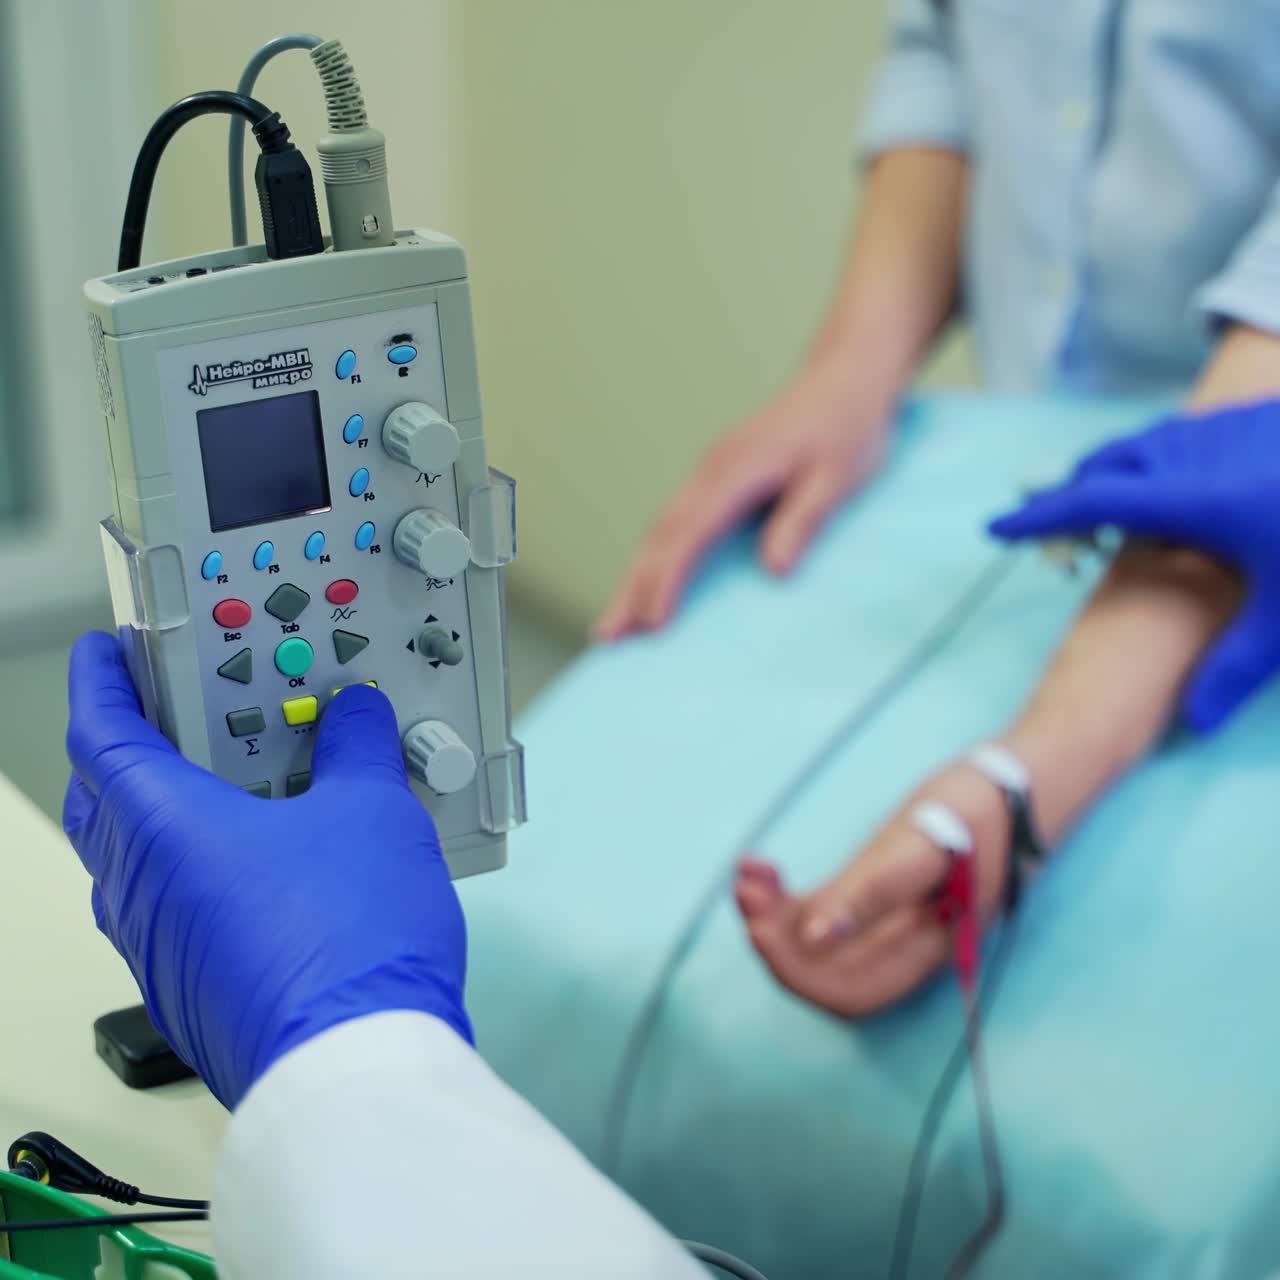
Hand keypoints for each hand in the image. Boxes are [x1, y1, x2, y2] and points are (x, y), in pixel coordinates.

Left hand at [62, 631, 469, 1108]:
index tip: (105, 653)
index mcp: (161, 826)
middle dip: (129, 748)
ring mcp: (156, 948)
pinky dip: (199, 870)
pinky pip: (173, 909)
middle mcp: (137, 888)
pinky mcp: (188, 990)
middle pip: (104, 798)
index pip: (99, 730)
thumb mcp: (371, 809)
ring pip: (137, 859)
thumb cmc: (348, 932)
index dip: (100, 680)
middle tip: (178, 716)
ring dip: (168, 814)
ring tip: (239, 787)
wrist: (355, 1064)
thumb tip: (354, 718)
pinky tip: (268, 867)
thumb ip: (357, 748)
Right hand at [594, 360, 890, 639]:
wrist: (846, 376)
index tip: (652, 622)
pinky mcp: (716, 478)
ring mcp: (710, 472)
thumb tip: (774, 569)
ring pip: (661, 529)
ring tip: (615, 624)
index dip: (668, 579)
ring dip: (635, 576)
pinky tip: (647, 584)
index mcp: (739, 469)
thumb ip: (803, 520)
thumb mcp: (838, 477)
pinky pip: (675, 521)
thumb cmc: (848, 426)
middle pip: (661, 535)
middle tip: (608, 636)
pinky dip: (655, 557)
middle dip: (631, 587)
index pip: (691, 533)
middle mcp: (713, 470)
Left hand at [734, 760, 1010, 1017]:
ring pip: (817, 941)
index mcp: (925, 950)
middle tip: (745, 891)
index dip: (799, 971)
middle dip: (777, 940)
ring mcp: (888, 920)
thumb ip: (874, 893)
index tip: (759, 928)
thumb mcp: (927, 844)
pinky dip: (786, 895)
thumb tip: (815, 939)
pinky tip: (759, 866)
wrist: (1016, 780)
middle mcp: (903, 945)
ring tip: (747, 874)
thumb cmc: (983, 807)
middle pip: (826, 971)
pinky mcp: (876, 890)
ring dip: (774, 914)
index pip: (850, 990)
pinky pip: (823, 910)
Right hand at [989, 398, 1279, 730]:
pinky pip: (1179, 433)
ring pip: (1142, 442)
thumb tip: (1192, 724)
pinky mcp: (1252, 417)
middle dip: (1071, 492)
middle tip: (1055, 529)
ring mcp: (1224, 427)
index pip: (1090, 502)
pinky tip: (1172, 482)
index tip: (995, 527)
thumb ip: (1236, 667)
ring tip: (1106, 507)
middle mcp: (1194, 453)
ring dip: (1112, 471)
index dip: (1037, 516)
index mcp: (1190, 500)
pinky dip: (1152, 456)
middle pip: (1106, 464)